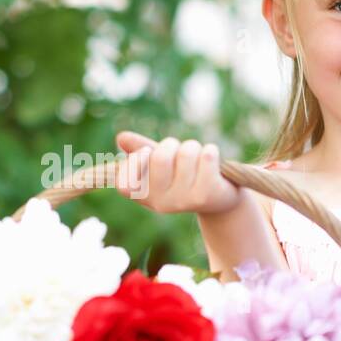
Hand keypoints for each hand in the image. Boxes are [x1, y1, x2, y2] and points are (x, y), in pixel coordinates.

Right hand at [114, 131, 241, 215]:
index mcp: (144, 196)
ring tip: (198, 159)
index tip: (147, 153)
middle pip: (160, 157)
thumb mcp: (160, 164)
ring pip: (186, 153)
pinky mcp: (206, 195)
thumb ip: (140, 150)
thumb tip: (120, 137)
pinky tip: (212, 163)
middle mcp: (161, 203)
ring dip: (193, 147)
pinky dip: (211, 151)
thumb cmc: (184, 176)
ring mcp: (183, 201)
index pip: (124, 181)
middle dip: (171, 145)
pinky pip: (207, 156)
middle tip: (179, 152)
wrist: (219, 200)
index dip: (136, 160)